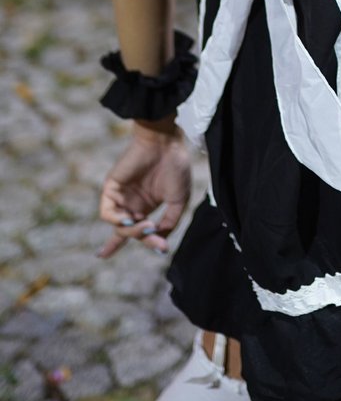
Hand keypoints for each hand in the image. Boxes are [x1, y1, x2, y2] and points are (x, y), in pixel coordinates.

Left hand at [97, 123, 190, 257]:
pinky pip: (107, 212)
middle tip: (159, 243)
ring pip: (118, 225)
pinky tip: (129, 219)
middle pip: (129, 232)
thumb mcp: (179, 200)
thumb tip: (158, 238)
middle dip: (143, 239)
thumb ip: (169, 222)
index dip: (117, 245)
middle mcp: (130, 204)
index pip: (130, 230)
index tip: (102, 256)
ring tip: (148, 226)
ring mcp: (121, 197)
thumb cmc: (175, 168)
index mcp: (144, 206)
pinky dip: (116, 220)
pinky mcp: (111, 188)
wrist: (167, 144)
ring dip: (132, 231)